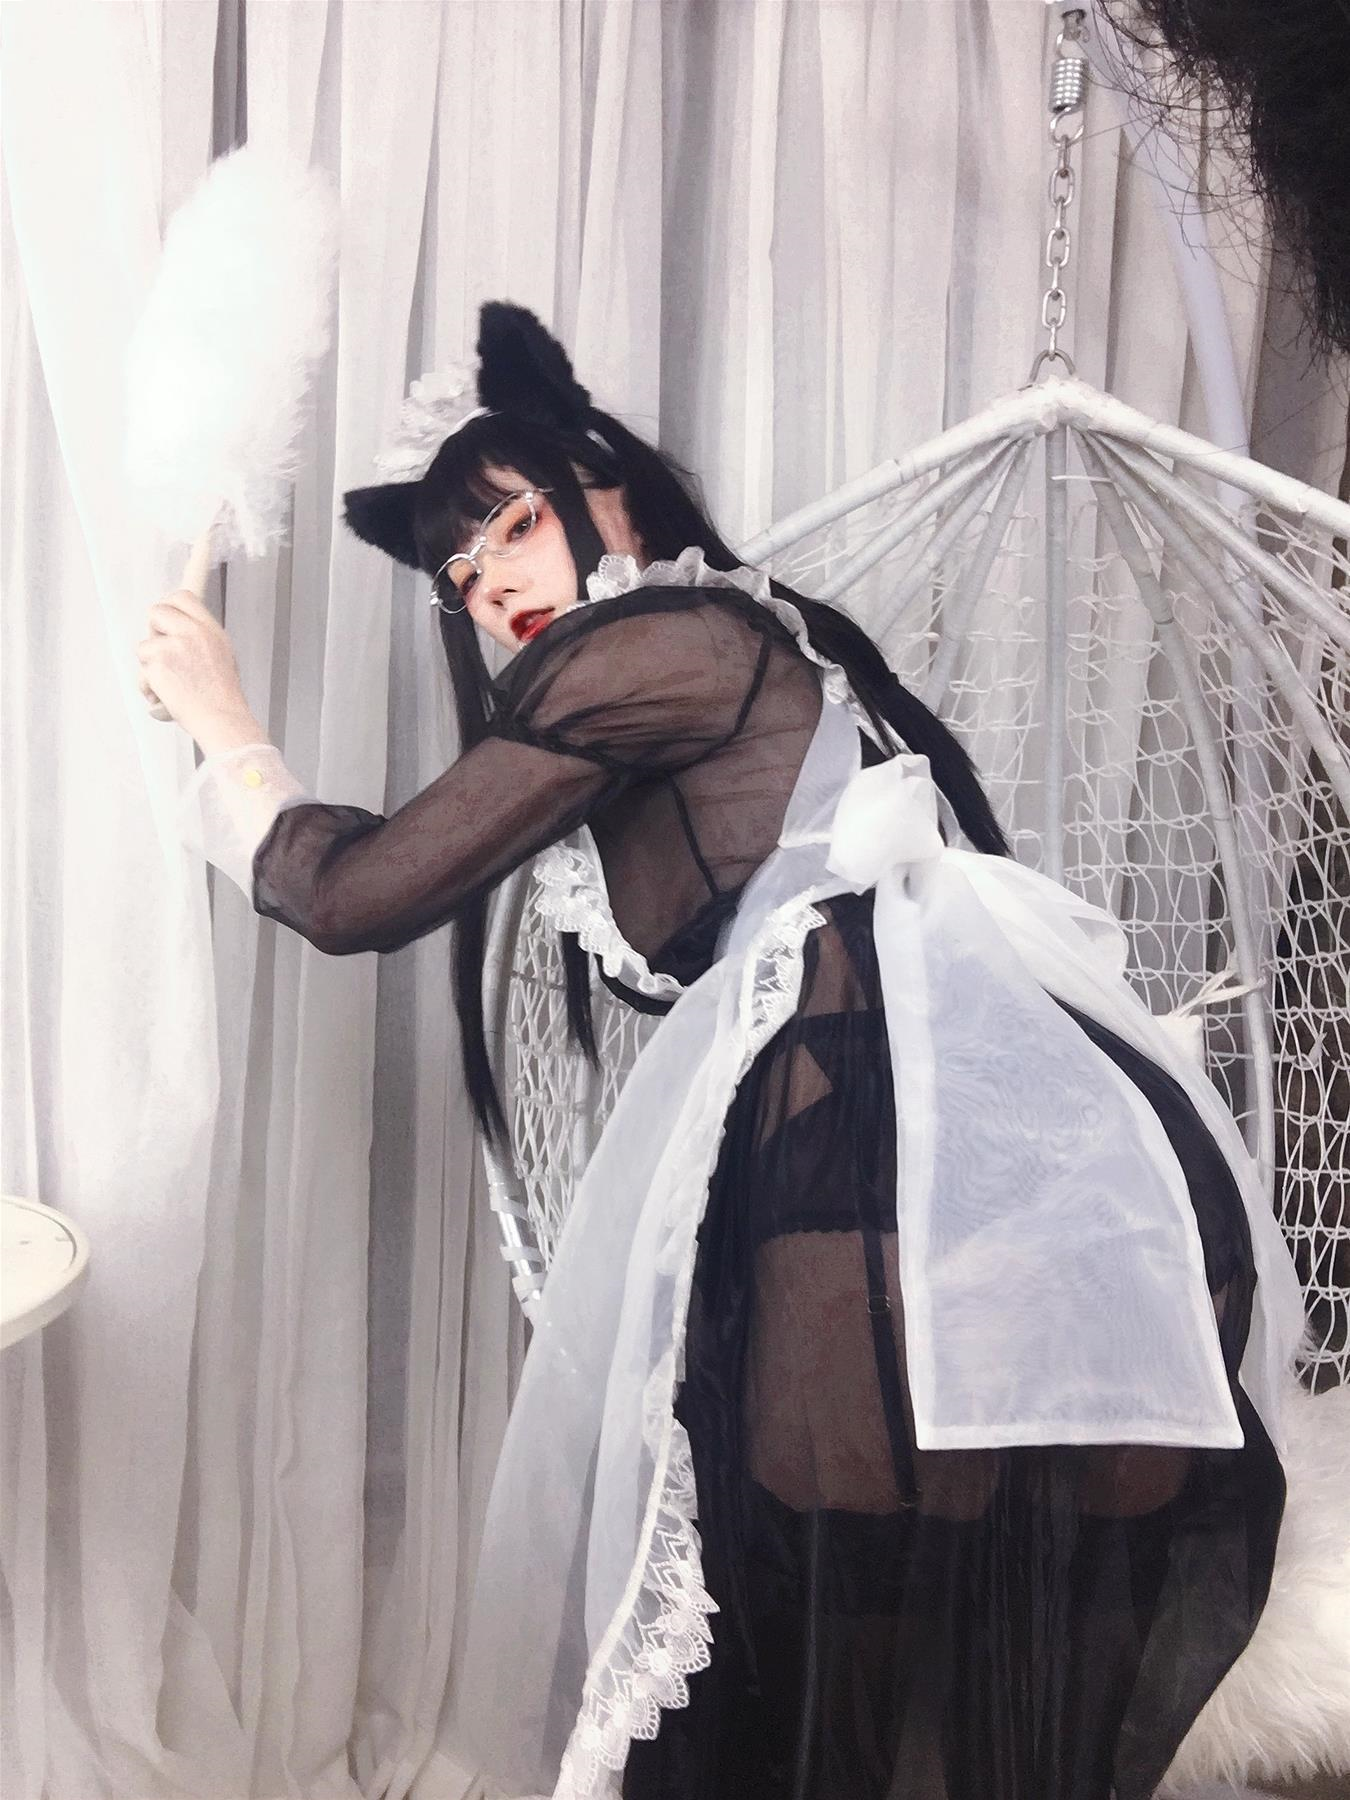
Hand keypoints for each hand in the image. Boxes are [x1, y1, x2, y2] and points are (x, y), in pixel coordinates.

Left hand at [136, 590, 246, 733]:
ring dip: (151, 665)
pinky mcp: (158, 663)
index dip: (170, 607)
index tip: (166, 621)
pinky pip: (141, 670)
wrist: (222, 719)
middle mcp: (192, 632)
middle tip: (163, 652)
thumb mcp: (222, 655)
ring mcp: (174, 646)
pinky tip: (165, 695)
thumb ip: (200, 638)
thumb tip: (178, 629)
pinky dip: (148, 685)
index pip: (182, 597)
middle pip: (157, 611)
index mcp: (210, 630)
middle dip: (153, 630)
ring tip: (170, 683)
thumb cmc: (222, 696)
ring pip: (144, 645)